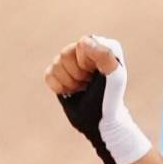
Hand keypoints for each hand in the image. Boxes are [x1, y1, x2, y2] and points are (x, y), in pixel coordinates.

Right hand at [47, 36, 152, 163]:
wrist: (101, 122)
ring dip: (69, 83)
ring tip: (82, 88)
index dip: (86, 63)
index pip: (81, 45)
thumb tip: (84, 41)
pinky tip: (71, 92)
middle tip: (88, 84)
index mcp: (101, 45)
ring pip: (55, 64)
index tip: (96, 75)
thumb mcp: (114, 77)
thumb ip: (104, 56)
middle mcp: (84, 49)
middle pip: (64, 54)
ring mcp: (70, 61)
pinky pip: (48, 75)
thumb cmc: (110, 99)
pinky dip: (58, 87)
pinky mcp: (58, 74)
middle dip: (76, 75)